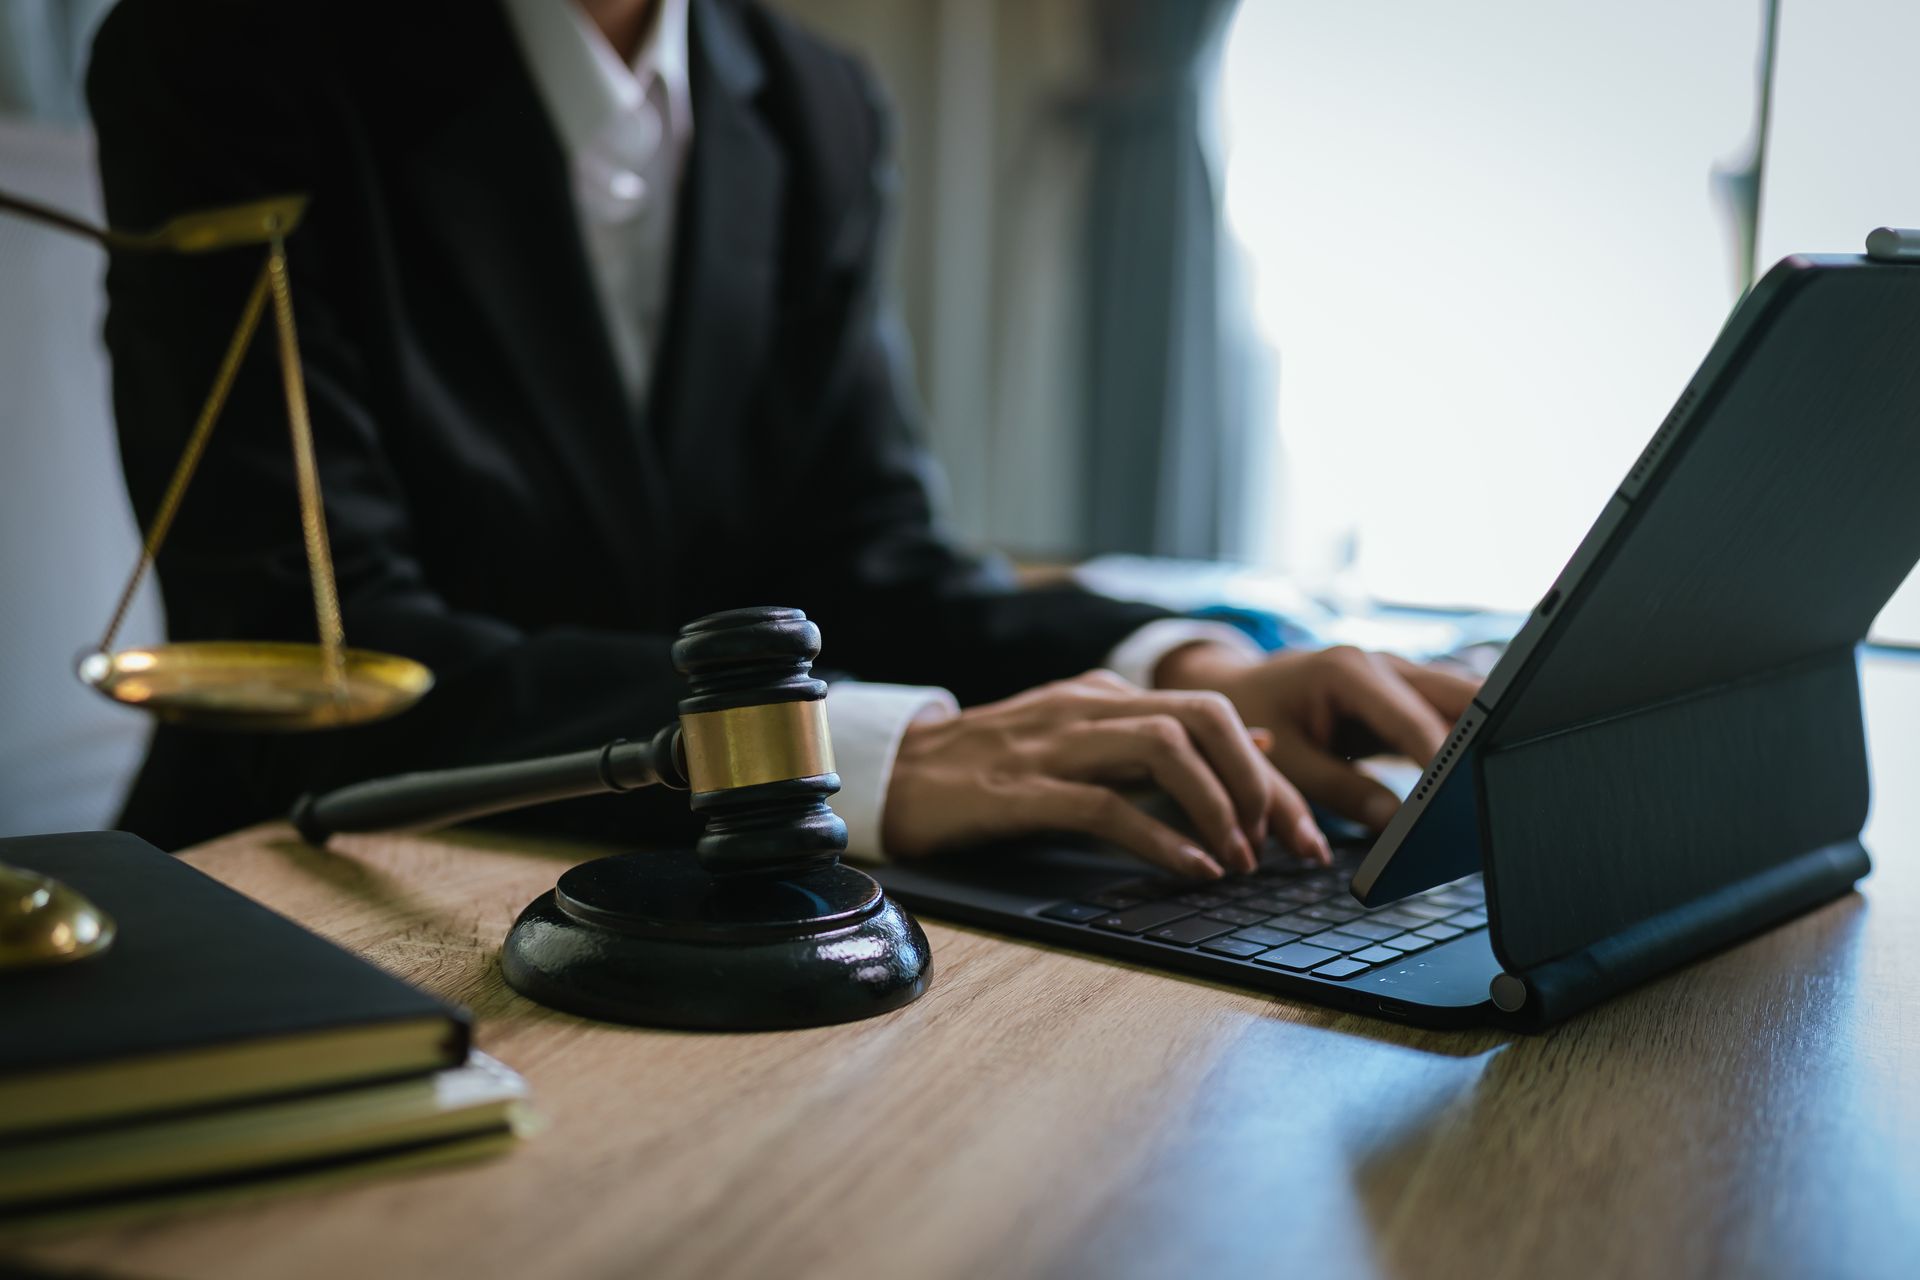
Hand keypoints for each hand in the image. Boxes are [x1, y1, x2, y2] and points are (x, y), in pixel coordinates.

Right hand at [880, 670, 1333, 878]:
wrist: (894, 776)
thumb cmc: (993, 769)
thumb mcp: (1086, 739)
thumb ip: (1164, 738)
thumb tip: (1259, 740)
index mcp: (1105, 695)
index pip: (1211, 714)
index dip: (1269, 772)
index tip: (1303, 830)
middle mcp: (1086, 707)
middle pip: (1201, 717)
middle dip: (1258, 782)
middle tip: (1286, 845)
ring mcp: (1052, 744)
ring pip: (1163, 748)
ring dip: (1216, 806)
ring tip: (1239, 860)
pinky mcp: (1020, 789)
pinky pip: (1105, 804)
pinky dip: (1158, 837)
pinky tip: (1189, 868)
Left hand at [1156, 642, 1480, 831]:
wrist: (1241, 691)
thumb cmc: (1254, 722)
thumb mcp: (1289, 763)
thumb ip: (1342, 791)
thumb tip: (1399, 824)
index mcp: (1347, 670)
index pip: (1411, 717)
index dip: (1444, 756)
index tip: (1466, 790)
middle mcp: (1383, 664)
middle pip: (1457, 694)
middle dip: (1486, 733)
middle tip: (1508, 779)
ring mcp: (1400, 678)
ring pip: (1462, 702)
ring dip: (1485, 736)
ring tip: (1507, 780)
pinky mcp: (1408, 699)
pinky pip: (1449, 717)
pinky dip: (1468, 743)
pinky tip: (1486, 778)